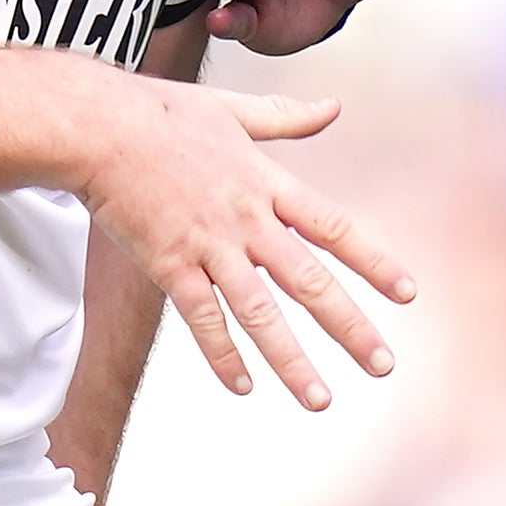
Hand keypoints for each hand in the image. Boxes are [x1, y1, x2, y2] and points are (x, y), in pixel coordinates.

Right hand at [75, 79, 416, 411]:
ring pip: (259, 312)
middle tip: (382, 365)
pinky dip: (222, 354)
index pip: (334, 227)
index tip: (407, 294)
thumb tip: (333, 106)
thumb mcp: (233, 109)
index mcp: (267, 183)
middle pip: (309, 280)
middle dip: (349, 326)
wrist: (98, 127)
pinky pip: (201, 318)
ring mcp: (209, 245)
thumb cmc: (161, 113)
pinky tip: (243, 387)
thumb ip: (286, 115)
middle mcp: (247, 220)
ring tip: (320, 399)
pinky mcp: (169, 264)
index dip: (373, 261)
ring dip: (291, 359)